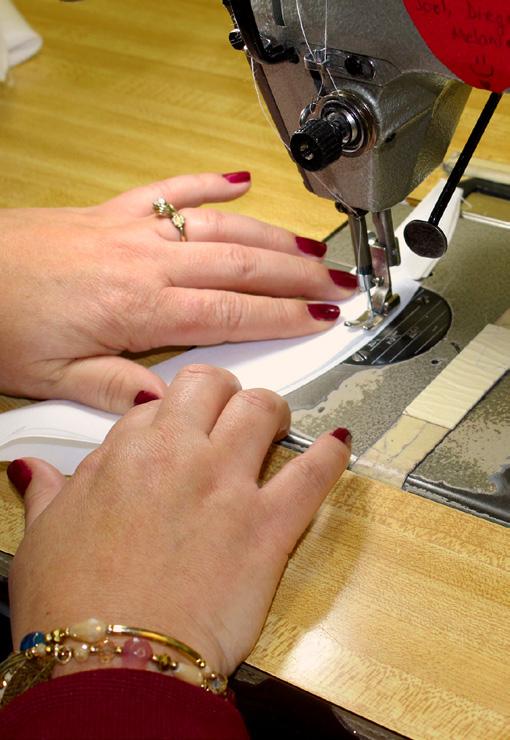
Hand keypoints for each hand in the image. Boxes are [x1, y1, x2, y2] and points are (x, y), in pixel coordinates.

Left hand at [0, 172, 355, 411]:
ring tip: (314, 246)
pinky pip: (172, 188)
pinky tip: (240, 181)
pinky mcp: (115, 212)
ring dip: (273, 237)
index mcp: (139, 309)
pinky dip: (209, 182)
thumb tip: (171, 403)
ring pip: (221, 227)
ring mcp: (134, 230)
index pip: (232, 312)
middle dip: (299, 275)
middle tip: (341, 282)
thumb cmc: (1, 324)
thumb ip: (118, 390)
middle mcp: (146, 262)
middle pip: (241, 266)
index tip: (322, 318)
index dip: (285, 316)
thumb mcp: (54, 378)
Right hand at [8, 364, 350, 674]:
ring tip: (277, 423)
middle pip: (214, 385)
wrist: (113, 662)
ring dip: (273, 410)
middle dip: (224, 391)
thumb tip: (32, 471)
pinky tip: (339, 445)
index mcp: (126, 452)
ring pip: (262, 409)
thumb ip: (48, 492)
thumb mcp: (43, 537)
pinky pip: (311, 475)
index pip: (158, 403)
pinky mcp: (266, 528)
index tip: (178, 429)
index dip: (171, 414)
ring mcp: (227, 487)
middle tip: (229, 410)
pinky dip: (331, 455)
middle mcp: (180, 455)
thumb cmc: (73, 605)